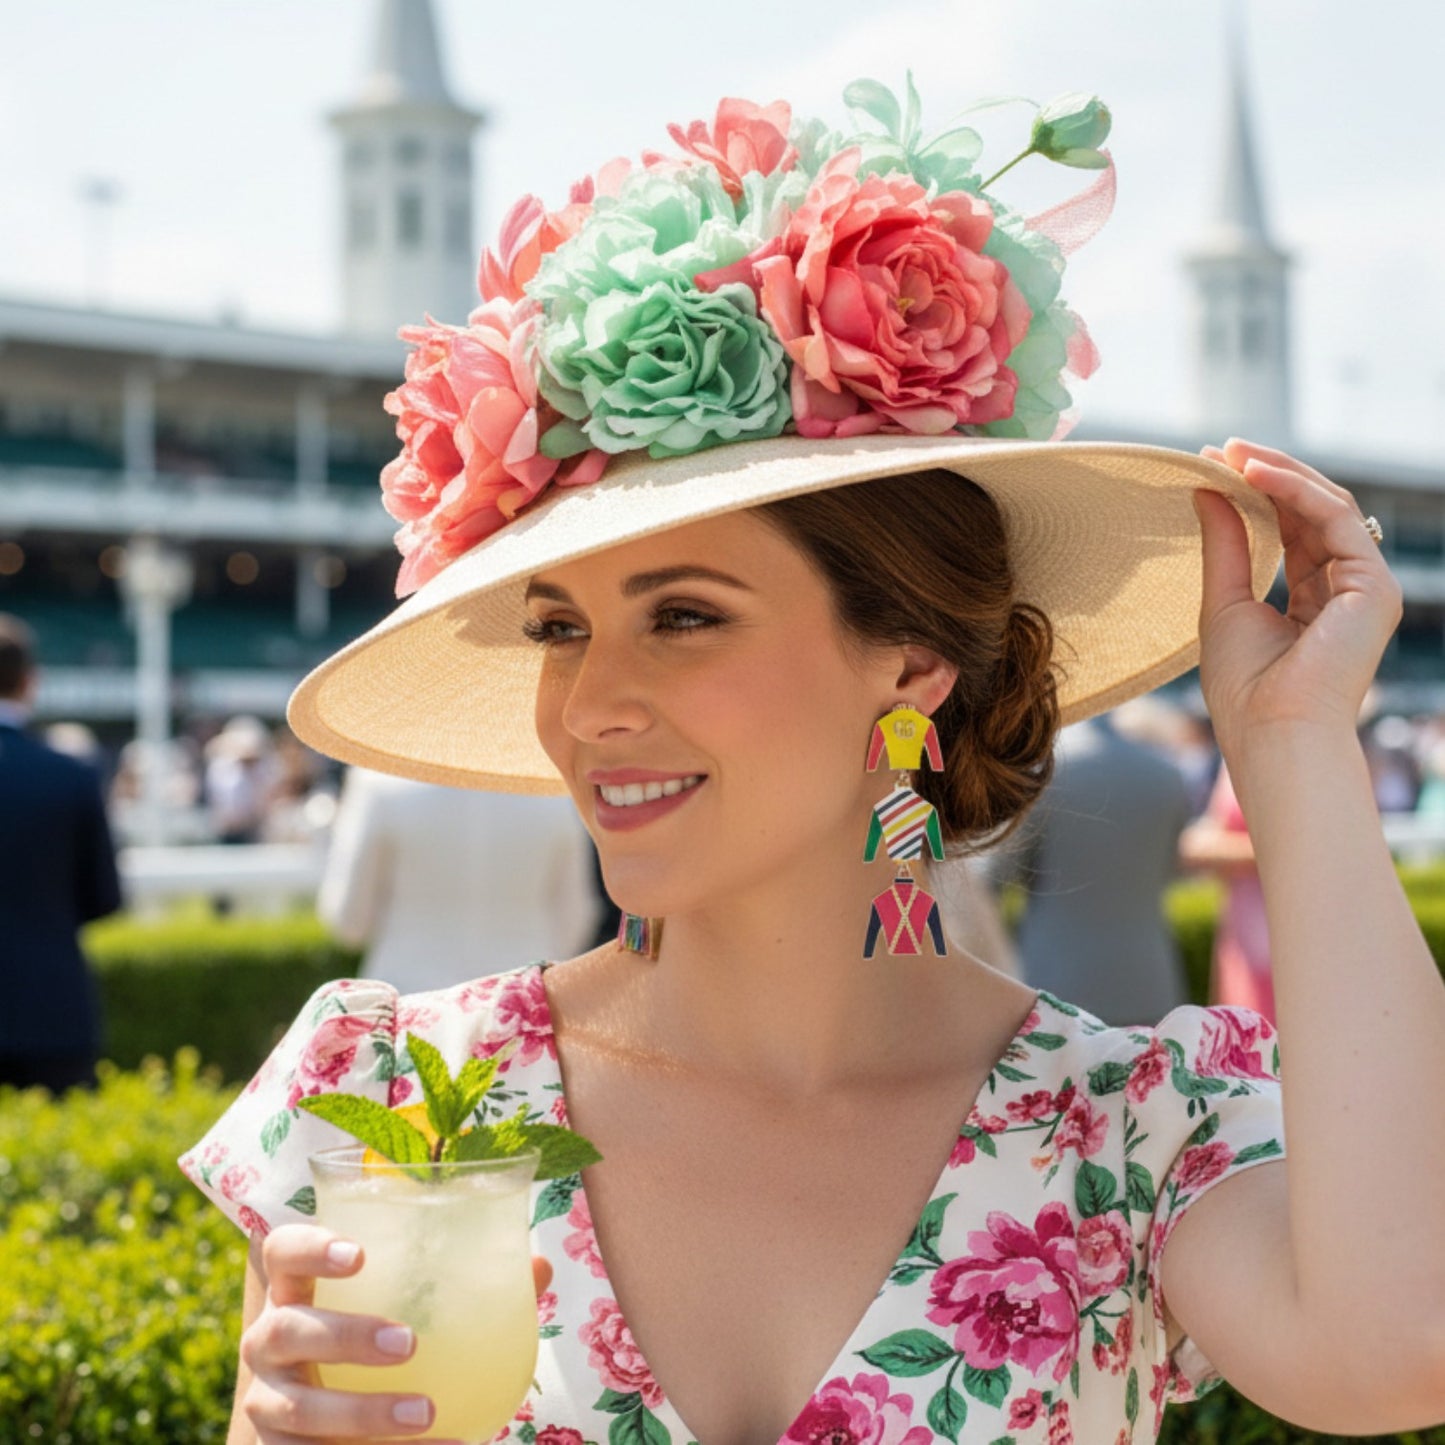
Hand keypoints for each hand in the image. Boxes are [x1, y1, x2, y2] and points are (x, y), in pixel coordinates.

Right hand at [239, 1224, 553, 1442]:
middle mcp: (268, 1341)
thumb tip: (538, 1267)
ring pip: (298, 1407)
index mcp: (297, 1289)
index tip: (362, 1254)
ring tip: (424, 1412)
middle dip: (345, 1335)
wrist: (333, 1427)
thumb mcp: (410, 1312)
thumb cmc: (378, 1346)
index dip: (311, 1246)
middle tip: (408, 1342)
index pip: (283, 1250)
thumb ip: (470, 1285)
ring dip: (362, 1411)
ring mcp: (265, 1401)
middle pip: (285, 1329)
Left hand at [1193, 438, 1401, 755]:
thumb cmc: (1245, 687)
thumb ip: (1223, 544)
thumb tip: (1206, 489)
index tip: (1212, 465)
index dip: (1254, 494)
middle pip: (1312, 513)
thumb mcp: (1223, 602)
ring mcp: (1365, 586)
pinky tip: (1255, 473)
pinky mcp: (1374, 585)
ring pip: (1328, 507)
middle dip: (1268, 475)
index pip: (1290, 531)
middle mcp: (1344, 590)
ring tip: (1233, 452)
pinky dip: (1296, 490)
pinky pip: (1337, 518)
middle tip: (1222, 447)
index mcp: (1312, 600)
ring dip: (1280, 473)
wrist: (1273, 731)